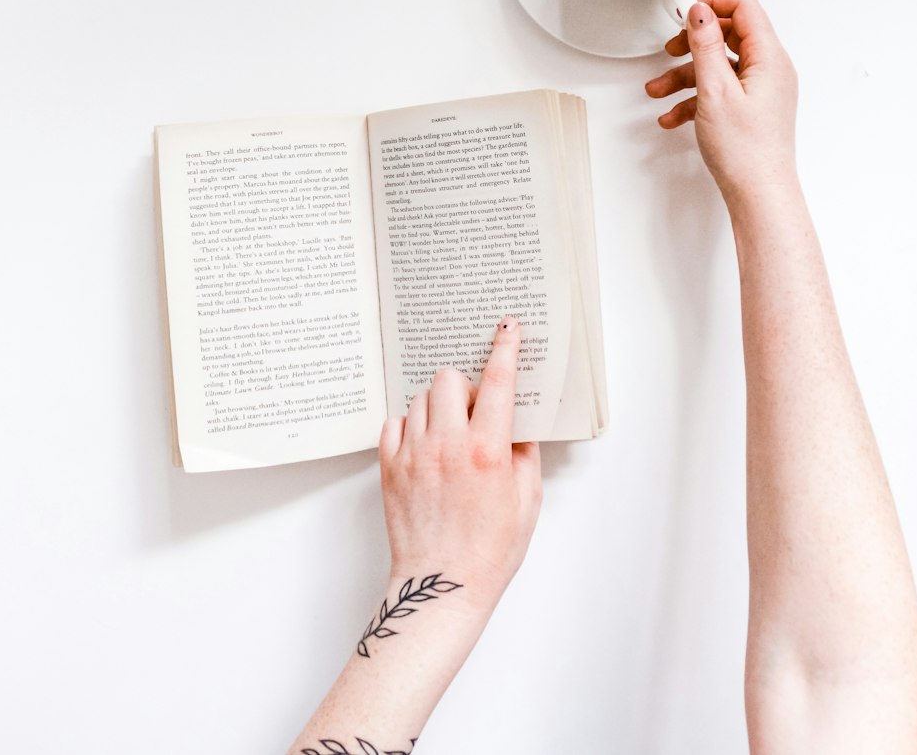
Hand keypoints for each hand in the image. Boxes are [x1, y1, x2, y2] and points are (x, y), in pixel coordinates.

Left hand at [378, 318, 541, 615]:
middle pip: (449, 378)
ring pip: (421, 398)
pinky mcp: (389, 469)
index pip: (497, 383)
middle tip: (474, 412)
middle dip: (465, 386)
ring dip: (438, 406)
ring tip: (449, 434)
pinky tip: (425, 447)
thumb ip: (524, 454)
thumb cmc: (490, 551)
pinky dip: (410, 427)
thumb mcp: (527, 501)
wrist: (441, 588)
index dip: (505, 349)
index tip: (507, 328)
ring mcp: (414, 455)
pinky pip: (395, 423)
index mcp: (487, 452)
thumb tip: (515, 423)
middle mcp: (448, 446)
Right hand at [645, 0, 798, 205]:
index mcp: (769, 58)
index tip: (685, 11)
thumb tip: (699, 11)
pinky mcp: (752, 109)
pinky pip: (720, 91)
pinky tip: (673, 116)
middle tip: (670, 48)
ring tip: (658, 90)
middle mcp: (770, 70)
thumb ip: (705, 45)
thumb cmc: (746, 151)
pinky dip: (695, 98)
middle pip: (728, 35)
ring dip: (685, 75)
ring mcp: (762, 90)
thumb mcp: (715, 90)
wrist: (760, 195)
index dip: (713, 3)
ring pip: (718, 66)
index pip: (745, 8)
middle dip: (693, 42)